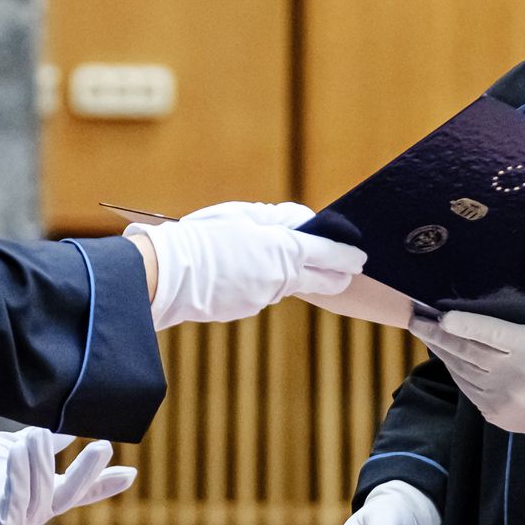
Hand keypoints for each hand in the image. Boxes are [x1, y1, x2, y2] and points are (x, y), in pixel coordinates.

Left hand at [0, 427, 135, 524]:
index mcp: (42, 495)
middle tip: (103, 446)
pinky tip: (19, 451)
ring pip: (40, 492)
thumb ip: (41, 443)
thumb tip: (67, 425)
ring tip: (36, 434)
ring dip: (40, 461)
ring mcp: (17, 523)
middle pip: (69, 494)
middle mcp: (34, 513)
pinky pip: (14, 499)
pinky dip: (19, 474)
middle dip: (87, 472)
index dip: (105, 483)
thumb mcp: (13, 449)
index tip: (132, 473)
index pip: (81, 490)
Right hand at [127, 201, 366, 329]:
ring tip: (285, 261)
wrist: (166, 274)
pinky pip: (263, 292)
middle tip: (345, 271)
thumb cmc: (200, 237)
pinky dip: (263, 282)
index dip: (346, 257)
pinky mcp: (246, 308)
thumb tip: (301, 224)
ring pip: (287, 283)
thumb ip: (275, 219)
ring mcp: (263, 297)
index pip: (328, 255)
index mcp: (282, 249)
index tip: (359, 258)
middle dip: (334, 276)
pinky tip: (246, 271)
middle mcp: (279, 277)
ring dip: (292, 274)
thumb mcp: (240, 216)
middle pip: (320, 280)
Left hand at [410, 307, 524, 442]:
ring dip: (438, 348)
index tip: (440, 315)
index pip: (492, 333)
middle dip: (436, 333)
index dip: (464, 324)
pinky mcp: (490, 410)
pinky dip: (450, 366)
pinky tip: (441, 352)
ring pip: (460, 367)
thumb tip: (475, 304)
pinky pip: (463, 384)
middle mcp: (513, 374)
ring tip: (422, 330)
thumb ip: (515, 322)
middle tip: (415, 318)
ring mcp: (500, 396)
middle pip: (466, 350)